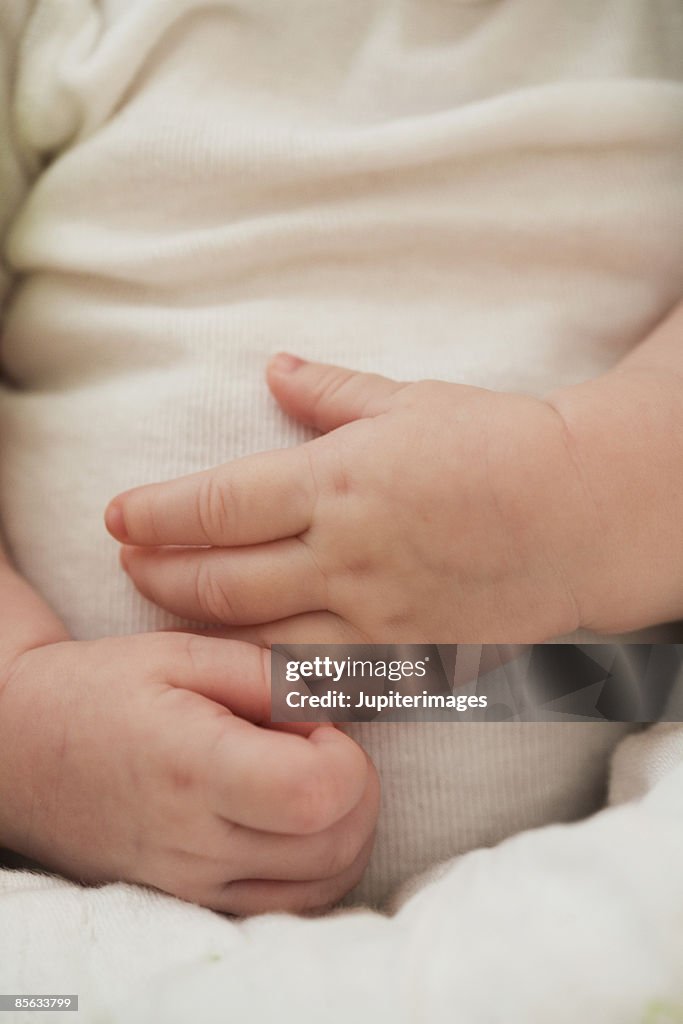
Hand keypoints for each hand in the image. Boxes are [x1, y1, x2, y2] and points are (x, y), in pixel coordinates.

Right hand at [0, 569, 377, 913]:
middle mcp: (196, 842)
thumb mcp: (180, 653)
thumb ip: (268, 675)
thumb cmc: (101, 690)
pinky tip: (294, 816)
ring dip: (345, 827)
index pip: (317, 795)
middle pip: (336, 843)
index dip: (345, 756)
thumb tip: (338, 703)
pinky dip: (318, 862)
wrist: (22, 751)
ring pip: (325, 883)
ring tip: (306, 774)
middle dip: (357, 787)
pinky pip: (290, 904)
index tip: (317, 724)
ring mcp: (194, 885)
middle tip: (317, 742)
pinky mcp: (193, 903)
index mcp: (193, 767)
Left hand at [106, 355, 598, 643]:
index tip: (117, 516)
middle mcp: (344, 554)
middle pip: (220, 582)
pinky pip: (320, 673)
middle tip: (129, 565)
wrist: (580, 513)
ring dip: (200, 625)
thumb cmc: (498, 443)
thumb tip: (273, 370)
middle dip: (159, 576)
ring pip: (258, 637)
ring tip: (172, 606)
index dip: (155, 515)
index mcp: (338, 482)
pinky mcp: (403, 654)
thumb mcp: (409, 402)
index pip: (216, 506)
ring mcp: (373, 614)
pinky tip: (247, 655)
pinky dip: (271, 665)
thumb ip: (329, 393)